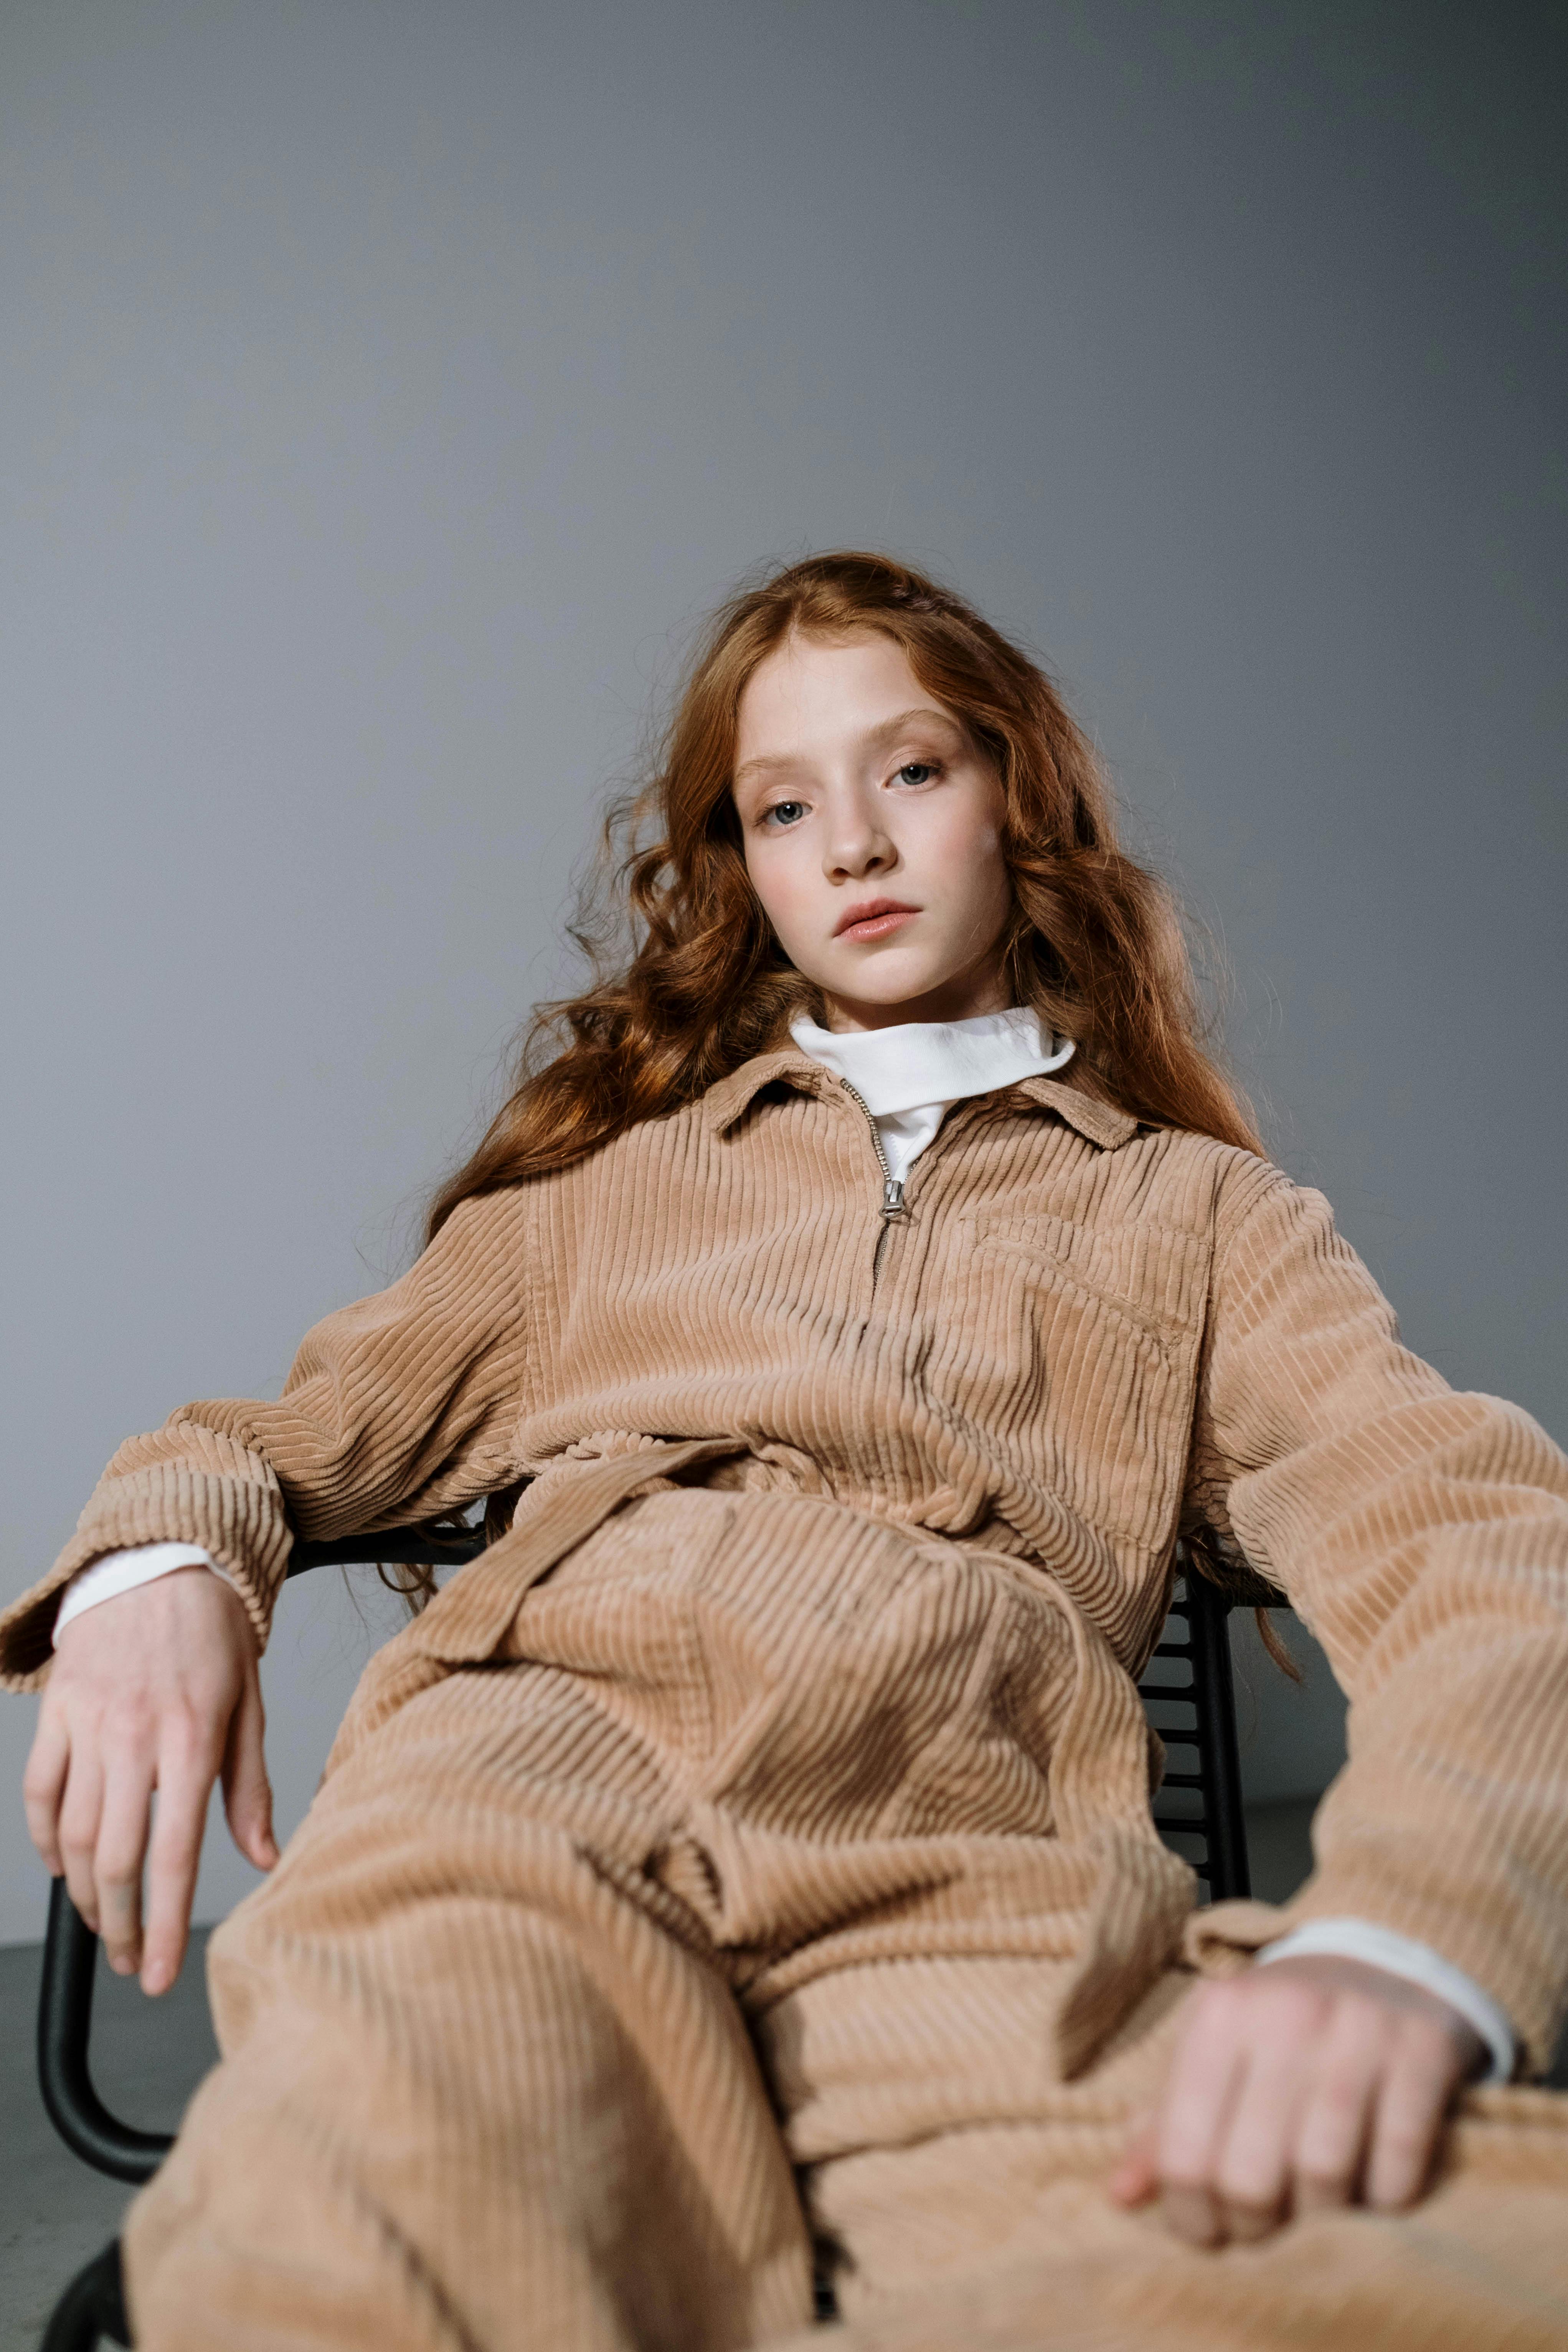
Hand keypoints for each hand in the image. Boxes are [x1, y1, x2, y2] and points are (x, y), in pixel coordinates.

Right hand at [23, 1566, 277, 1994]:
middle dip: (123, 1926)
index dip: (165, 1925)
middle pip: (117, 1859)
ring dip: (87, 1894)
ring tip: (107, 1925)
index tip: (160, 1974)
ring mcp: (89, 1724)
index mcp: (192, 1739)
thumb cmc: (214, 1635)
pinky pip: (40, 1791)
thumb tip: (266, 1858)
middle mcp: (135, 1736)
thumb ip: (251, 1786)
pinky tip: (66, 1867)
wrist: (163, 1560)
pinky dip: (47, 1840)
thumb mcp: (248, 1705)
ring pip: (75, 1834)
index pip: (174, 1855)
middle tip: (133, 1962)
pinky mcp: (58, 1711)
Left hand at [1108, 1953, 1486, 2246]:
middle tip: (1262, 2226)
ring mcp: (1357, 2029)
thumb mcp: (1214, 2054)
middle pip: (1251, 2176)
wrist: (1381, 1964)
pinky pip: (1398, 2162)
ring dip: (1322, 2215)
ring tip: (1317, 2205)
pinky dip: (1385, 2196)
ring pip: (1324, 2174)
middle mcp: (1284, 2015)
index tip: (1207, 2231)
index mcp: (1218, 2016)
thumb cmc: (1282, 2027)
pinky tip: (1375, 2186)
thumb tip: (1119, 2196)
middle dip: (1253, 2224)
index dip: (1190, 2216)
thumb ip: (1166, 2124)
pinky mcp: (1424, 2049)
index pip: (1183, 2153)